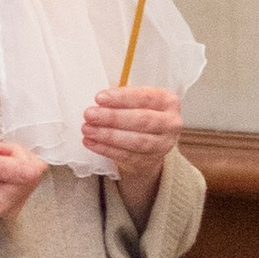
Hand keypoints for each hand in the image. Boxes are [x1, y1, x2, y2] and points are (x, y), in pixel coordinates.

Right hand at [0, 136, 46, 219]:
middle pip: (33, 171)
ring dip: (12, 156)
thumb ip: (5, 166)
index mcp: (1, 203)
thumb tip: (36, 171)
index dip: (13, 154)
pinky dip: (12, 161)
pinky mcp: (15, 196)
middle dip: (13, 155)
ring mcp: (14, 204)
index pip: (30, 172)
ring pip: (32, 169)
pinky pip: (27, 172)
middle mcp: (10, 208)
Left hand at [80, 83, 180, 217]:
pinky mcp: (151, 161)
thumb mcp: (134, 100)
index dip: (121, 98)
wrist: (151, 144)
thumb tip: (100, 98)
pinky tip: (91, 142)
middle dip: (113, 117)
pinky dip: (106, 149)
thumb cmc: (140, 114)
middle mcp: (170, 123)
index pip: (145, 97)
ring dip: (108, 135)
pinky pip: (127, 156)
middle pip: (142, 120)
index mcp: (168, 101)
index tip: (99, 98)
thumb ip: (120, 96)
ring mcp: (163, 144)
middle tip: (90, 114)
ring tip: (88, 129)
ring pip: (136, 141)